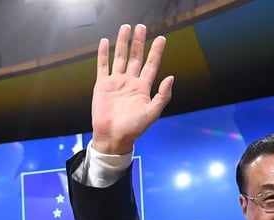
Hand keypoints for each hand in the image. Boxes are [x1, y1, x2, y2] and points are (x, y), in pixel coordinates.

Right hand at [91, 24, 173, 154]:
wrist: (113, 137)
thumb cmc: (133, 129)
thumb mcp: (152, 114)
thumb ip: (162, 96)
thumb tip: (171, 78)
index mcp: (143, 88)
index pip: (151, 65)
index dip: (156, 52)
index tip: (161, 38)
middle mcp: (130, 83)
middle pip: (135, 57)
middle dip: (139, 42)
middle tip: (141, 27)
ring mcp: (116, 83)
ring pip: (120, 57)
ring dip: (122, 43)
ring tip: (125, 28)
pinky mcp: (102, 85)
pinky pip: (103, 66)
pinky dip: (103, 54)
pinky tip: (104, 43)